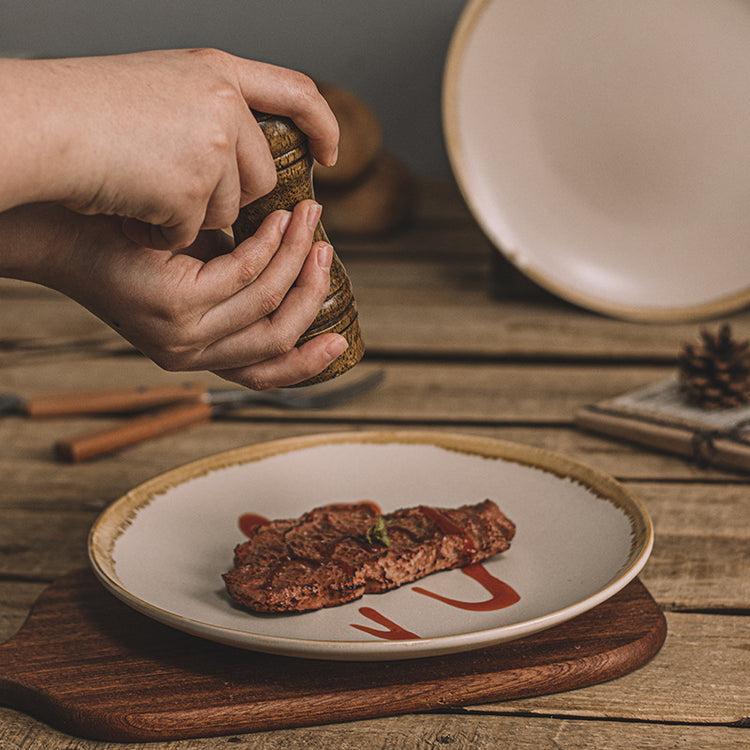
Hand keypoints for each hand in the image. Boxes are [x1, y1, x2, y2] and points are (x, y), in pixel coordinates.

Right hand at [0, 49, 338, 250]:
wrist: (38, 126)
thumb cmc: (84, 113)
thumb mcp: (162, 90)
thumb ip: (211, 113)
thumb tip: (247, 159)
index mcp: (216, 70)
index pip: (296, 92)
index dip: (322, 124)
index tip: (329, 156)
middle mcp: (224, 102)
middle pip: (261, 177)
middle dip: (227, 197)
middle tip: (173, 184)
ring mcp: (212, 143)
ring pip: (229, 210)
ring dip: (189, 215)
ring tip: (140, 187)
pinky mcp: (194, 186)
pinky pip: (192, 232)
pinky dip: (159, 231)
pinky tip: (129, 206)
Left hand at [1, 200, 346, 388]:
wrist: (67, 231)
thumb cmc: (134, 245)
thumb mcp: (195, 272)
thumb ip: (236, 284)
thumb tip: (293, 263)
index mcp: (196, 355)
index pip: (263, 375)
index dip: (307, 364)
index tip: (341, 342)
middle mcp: (191, 354)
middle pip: (276, 339)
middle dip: (311, 294)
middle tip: (327, 252)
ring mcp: (183, 333)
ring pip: (266, 304)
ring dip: (297, 259)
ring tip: (309, 219)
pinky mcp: (176, 304)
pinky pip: (245, 274)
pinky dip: (269, 245)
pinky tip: (277, 218)